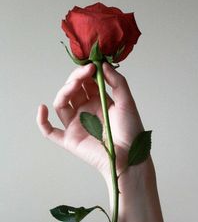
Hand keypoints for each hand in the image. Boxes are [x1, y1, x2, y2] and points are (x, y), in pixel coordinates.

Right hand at [36, 62, 143, 179]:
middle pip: (72, 90)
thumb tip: (102, 65)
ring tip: (75, 84)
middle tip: (86, 71)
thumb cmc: (131, 131)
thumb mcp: (127, 102)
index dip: (86, 73)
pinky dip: (42, 121)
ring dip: (64, 91)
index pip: (86, 82)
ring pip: (61, 104)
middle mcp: (85, 111)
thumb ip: (117, 82)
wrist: (131, 156)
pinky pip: (50, 131)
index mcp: (98, 101)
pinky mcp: (70, 139)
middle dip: (76, 78)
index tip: (92, 65)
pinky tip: (42, 108)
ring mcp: (76, 124)